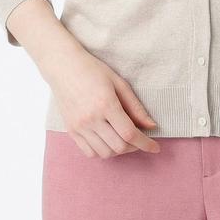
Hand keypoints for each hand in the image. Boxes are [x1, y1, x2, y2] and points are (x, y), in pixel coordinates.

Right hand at [40, 46, 160, 158]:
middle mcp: (91, 118)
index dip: (145, 143)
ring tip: (124, 139)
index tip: (155, 147)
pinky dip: (102, 152)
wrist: (63, 66)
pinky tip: (108, 141)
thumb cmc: (93, 70)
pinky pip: (89, 152)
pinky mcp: (71, 130)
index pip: (129, 133)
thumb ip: (136, 107)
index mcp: (106, 104)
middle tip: (140, 139)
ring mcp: (79, 126)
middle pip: (119, 146)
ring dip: (119, 151)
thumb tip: (151, 126)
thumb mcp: (119, 83)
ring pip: (104, 153)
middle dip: (135, 147)